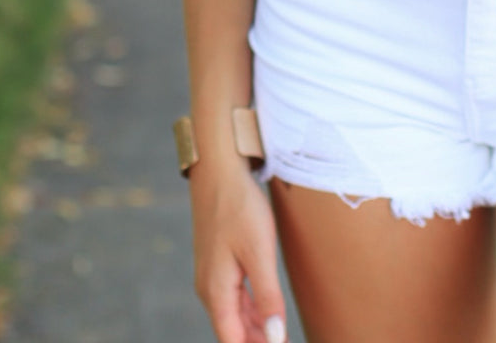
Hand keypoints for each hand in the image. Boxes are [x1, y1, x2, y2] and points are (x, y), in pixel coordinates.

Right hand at [189, 157, 288, 342]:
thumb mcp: (259, 252)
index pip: (232, 340)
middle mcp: (210, 289)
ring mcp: (213, 276)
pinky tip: (267, 315)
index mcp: (216, 292)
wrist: (220, 170)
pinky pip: (235, 299)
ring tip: (280, 336)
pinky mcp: (219, 264)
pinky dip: (252, 312)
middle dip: (257, 341)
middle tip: (285, 341)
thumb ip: (267, 298)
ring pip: (235, 316)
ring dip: (256, 330)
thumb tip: (274, 339)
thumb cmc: (239, 207)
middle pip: (233, 332)